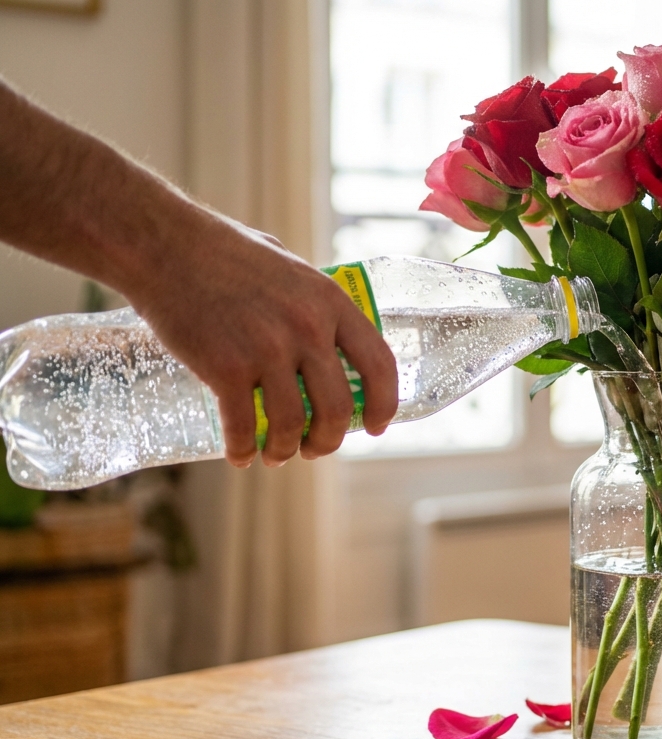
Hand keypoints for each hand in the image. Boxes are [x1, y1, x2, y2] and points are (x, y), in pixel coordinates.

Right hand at [124, 215, 398, 467]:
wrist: (164, 245)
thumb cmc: (225, 252)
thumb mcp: (290, 269)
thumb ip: (311, 302)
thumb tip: (327, 334)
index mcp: (330, 302)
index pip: (379, 363)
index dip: (385, 403)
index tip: (375, 427)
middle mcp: (307, 328)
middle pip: (338, 407)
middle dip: (328, 440)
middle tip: (315, 448)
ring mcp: (266, 349)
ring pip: (291, 424)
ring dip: (285, 450)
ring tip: (276, 455)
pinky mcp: (224, 367)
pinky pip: (242, 426)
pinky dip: (241, 450)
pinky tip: (239, 457)